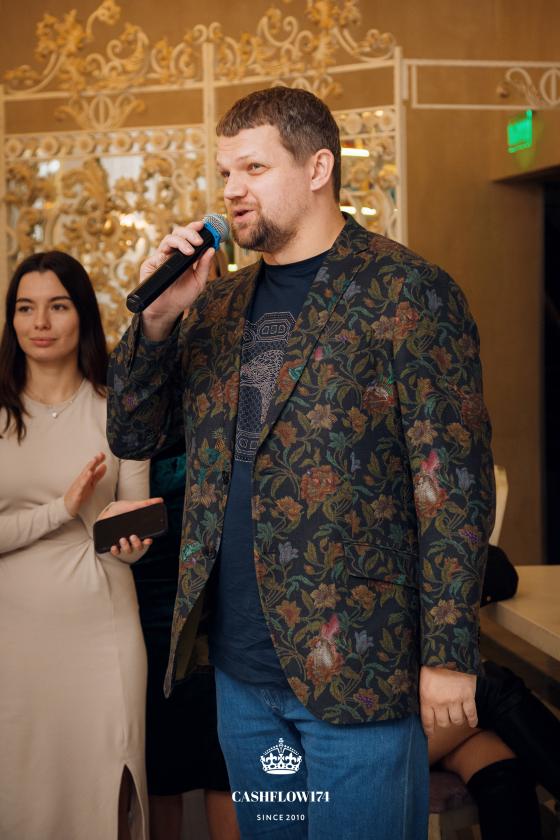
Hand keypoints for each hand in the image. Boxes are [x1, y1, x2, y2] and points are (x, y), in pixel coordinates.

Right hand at [64, 453, 106, 516]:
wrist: (67, 505)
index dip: (97, 461)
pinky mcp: (77, 494)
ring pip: (83, 477)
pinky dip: (83, 484)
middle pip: (87, 470)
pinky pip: (80, 489)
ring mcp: (78, 487)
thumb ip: (97, 475)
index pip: (92, 467)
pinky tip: (86, 480)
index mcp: (85, 477)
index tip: (103, 454)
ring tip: (93, 464)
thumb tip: (104, 466)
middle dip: (93, 462)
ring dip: (88, 470)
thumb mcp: (91, 484)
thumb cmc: (80, 493)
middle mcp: (81, 480)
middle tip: (98, 456)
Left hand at [96, 497, 162, 562]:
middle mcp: (132, 539)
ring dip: (126, 547)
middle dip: (137, 543)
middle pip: (139, 547)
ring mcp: (123, 543)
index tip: (148, 539)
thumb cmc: (121, 509)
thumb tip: (160, 500)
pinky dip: (115, 551)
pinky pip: (116, 552)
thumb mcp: (133, 505)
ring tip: (122, 539)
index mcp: (139, 532)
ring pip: (128, 550)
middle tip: (133, 536)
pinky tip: (113, 546)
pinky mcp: (113, 545)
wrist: (106, 512)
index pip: (146, 540)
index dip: (148, 541)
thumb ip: (145, 503)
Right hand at [140, 220, 214, 338]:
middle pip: (179, 233)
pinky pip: (158, 254)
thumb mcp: (199, 281)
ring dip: (181, 242)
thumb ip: (204, 266)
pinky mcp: (150, 264)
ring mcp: (161, 257)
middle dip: (189, 233)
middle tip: (198, 240)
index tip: (204, 225)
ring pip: (168, 239)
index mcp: (185, 255)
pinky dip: (167, 254)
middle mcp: (173, 253)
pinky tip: (174, 260)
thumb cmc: (182, 296)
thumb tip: (212, 249)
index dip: (195, 228)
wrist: (167, 310)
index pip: (190, 236)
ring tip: (190, 251)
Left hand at [419, 665, 476, 736]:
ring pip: (457, 720)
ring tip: (457, 715)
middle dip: (445, 722)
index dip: (429, 730)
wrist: (448, 651)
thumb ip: (424, 694)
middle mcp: (441, 703)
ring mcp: (455, 700)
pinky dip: (472, 720)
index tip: (430, 734)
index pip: (427, 721)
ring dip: (457, 720)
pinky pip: (471, 714)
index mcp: (427, 698)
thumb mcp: (421, 680)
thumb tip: (424, 706)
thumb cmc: (431, 664)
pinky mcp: (468, 696)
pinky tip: (471, 722)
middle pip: (444, 723)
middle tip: (446, 717)